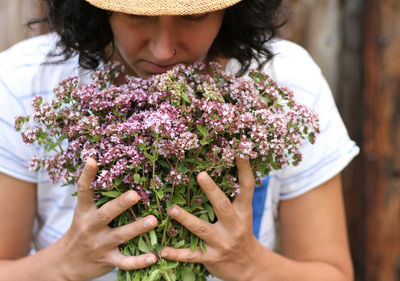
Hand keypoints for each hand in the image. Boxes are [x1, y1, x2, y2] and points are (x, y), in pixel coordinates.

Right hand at [56, 157, 157, 280]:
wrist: (65, 264)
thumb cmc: (80, 232)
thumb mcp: (82, 214)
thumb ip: (95, 197)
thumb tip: (107, 167)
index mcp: (85, 212)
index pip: (84, 191)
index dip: (88, 175)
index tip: (92, 160)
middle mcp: (91, 227)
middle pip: (106, 214)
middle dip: (121, 204)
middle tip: (135, 195)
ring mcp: (100, 244)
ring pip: (120, 235)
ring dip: (137, 228)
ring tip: (153, 220)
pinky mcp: (108, 260)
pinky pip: (125, 262)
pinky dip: (139, 261)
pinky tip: (153, 257)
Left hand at [160, 158, 261, 280]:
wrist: (249, 266)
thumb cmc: (241, 233)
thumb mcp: (243, 215)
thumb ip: (232, 198)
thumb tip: (220, 169)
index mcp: (243, 212)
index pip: (246, 187)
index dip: (244, 170)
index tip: (240, 151)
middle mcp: (234, 226)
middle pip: (222, 206)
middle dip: (211, 190)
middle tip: (200, 174)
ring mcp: (222, 243)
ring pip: (202, 229)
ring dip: (186, 219)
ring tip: (172, 209)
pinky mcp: (211, 258)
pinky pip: (191, 255)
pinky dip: (177, 253)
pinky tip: (163, 251)